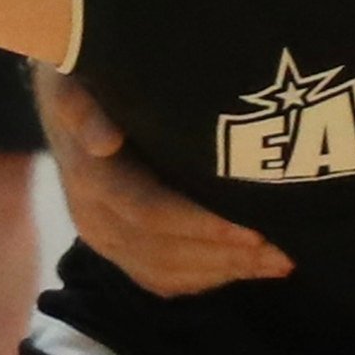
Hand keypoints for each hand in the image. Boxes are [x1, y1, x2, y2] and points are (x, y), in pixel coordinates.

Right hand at [38, 66, 287, 295]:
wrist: (70, 94)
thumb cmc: (90, 75)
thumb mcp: (76, 74)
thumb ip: (82, 103)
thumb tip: (103, 142)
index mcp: (89, 177)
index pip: (147, 213)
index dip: (200, 225)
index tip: (251, 229)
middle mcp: (95, 217)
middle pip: (165, 253)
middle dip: (226, 255)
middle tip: (284, 250)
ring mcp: (108, 240)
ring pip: (169, 272)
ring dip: (227, 270)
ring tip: (281, 260)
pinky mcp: (122, 251)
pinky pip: (166, 280)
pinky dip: (211, 277)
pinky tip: (252, 268)